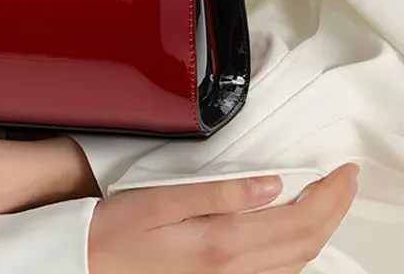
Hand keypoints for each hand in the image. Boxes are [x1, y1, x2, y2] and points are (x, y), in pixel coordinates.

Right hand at [88, 164, 357, 273]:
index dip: (330, 195)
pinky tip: (294, 232)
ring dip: (320, 229)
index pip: (299, 220)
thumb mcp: (162, 199)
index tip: (344, 171)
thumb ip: (219, 192)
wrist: (90, 262)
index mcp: (223, 244)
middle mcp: (235, 272)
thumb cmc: (118, 229)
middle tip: (345, 180)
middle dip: (334, 210)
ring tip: (327, 200)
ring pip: (297, 263)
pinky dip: (298, 250)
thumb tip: (270, 184)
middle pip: (306, 243)